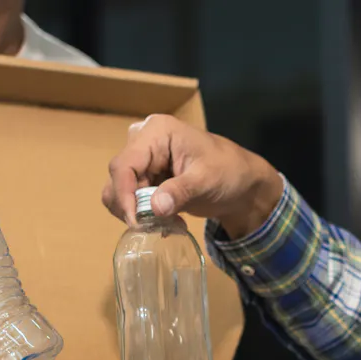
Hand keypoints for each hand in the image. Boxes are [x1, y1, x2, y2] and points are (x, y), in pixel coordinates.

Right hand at [102, 115, 284, 237]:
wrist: (242, 184)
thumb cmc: (229, 172)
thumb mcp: (206, 181)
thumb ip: (180, 192)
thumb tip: (154, 208)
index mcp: (157, 132)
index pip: (124, 164)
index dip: (124, 194)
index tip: (135, 221)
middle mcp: (143, 142)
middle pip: (118, 179)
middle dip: (133, 206)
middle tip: (156, 226)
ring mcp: (144, 161)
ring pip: (120, 192)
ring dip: (139, 214)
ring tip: (170, 222)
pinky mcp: (147, 178)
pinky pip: (133, 201)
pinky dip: (147, 216)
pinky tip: (172, 221)